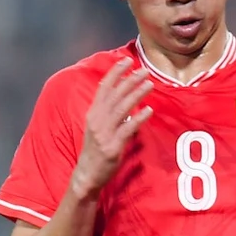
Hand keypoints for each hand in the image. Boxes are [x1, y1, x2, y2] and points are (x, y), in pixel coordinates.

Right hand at [70, 58, 152, 200]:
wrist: (87, 175)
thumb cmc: (96, 150)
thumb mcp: (99, 127)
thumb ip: (110, 113)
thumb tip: (127, 100)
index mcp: (93, 113)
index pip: (103, 88)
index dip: (114, 73)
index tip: (126, 60)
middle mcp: (97, 120)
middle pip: (114, 95)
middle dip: (129, 80)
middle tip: (144, 69)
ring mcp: (104, 133)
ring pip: (122, 109)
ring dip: (136, 94)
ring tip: (149, 84)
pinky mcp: (112, 147)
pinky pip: (127, 129)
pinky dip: (138, 119)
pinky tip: (149, 110)